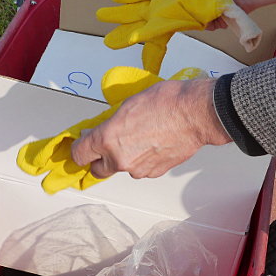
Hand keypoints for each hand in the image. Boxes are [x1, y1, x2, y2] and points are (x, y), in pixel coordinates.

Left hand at [71, 78, 231, 178]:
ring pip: (123, 169)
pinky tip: (153, 144)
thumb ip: (111, 122)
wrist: (195, 114)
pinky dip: (144, 160)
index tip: (82, 145)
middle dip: (100, 160)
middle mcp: (120, 159)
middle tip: (106, 148)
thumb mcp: (129, 104)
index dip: (79, 149)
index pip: (80, 154)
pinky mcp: (155, 172)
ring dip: (126, 159)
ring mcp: (138, 169)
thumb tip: (106, 128)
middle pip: (98, 170)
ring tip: (140, 140)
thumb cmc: (167, 104)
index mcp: (107, 139)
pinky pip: (142, 169)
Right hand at [155, 0, 275, 29]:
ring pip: (196, 23)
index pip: (175, 3)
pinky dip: (212, 23)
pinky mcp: (221, 21)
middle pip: (184, 15)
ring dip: (199, 18)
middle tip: (182, 12)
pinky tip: (216, 15)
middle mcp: (201, 2)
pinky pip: (210, 28)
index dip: (169, 8)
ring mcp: (211, 12)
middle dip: (183, 14)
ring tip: (206, 8)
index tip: (159, 13)